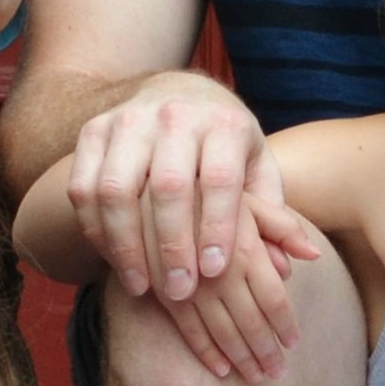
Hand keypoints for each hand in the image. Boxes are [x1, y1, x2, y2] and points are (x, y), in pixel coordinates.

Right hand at [66, 72, 310, 374]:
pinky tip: (113, 259)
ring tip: (141, 286)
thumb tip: (301, 259)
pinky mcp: (92, 132)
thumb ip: (274, 214)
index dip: (217, 227)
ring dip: (126, 245)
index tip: (213, 272)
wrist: (175, 93)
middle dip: (171, 245)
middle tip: (179, 293)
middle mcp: (174, 116)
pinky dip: (94, 229)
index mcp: (223, 122)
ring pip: (116, 189)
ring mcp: (127, 121)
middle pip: (168, 186)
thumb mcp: (257, 167)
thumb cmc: (224, 145)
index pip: (220, 178)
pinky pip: (83, 187)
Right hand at [158, 188, 330, 385]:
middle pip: (251, 321)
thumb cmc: (205, 193)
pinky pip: (188, 330)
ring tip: (256, 378)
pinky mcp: (163, 292)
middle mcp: (219, 271)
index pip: (274, 298)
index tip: (294, 345)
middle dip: (266, 351)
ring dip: (241, 358)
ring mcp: (190, 285)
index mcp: (244, 247)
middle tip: (278, 373)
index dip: (285, 325)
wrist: (147, 190)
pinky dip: (206, 352)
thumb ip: (281, 225)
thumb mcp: (245, 198)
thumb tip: (314, 254)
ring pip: (222, 331)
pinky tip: (221, 370)